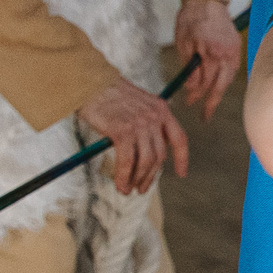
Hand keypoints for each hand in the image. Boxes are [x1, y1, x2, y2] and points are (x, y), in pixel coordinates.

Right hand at [79, 76, 188, 193]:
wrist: (90, 82)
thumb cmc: (108, 95)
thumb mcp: (137, 105)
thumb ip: (146, 123)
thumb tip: (145, 154)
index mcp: (161, 109)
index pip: (179, 138)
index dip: (182, 158)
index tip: (182, 173)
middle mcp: (154, 117)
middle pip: (160, 156)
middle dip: (151, 176)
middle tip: (141, 188)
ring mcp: (140, 124)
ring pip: (145, 161)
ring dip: (137, 179)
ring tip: (129, 189)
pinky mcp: (122, 131)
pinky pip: (127, 161)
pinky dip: (123, 177)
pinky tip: (120, 184)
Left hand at [174, 0, 240, 119]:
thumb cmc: (192, 17)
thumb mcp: (183, 43)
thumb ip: (190, 67)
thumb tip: (192, 87)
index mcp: (213, 53)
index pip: (205, 81)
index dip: (196, 94)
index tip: (189, 102)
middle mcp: (227, 54)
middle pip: (221, 85)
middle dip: (212, 101)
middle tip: (205, 115)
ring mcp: (235, 50)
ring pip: (229, 78)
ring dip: (219, 90)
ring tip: (210, 101)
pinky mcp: (237, 46)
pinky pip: (233, 68)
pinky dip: (226, 78)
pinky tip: (219, 83)